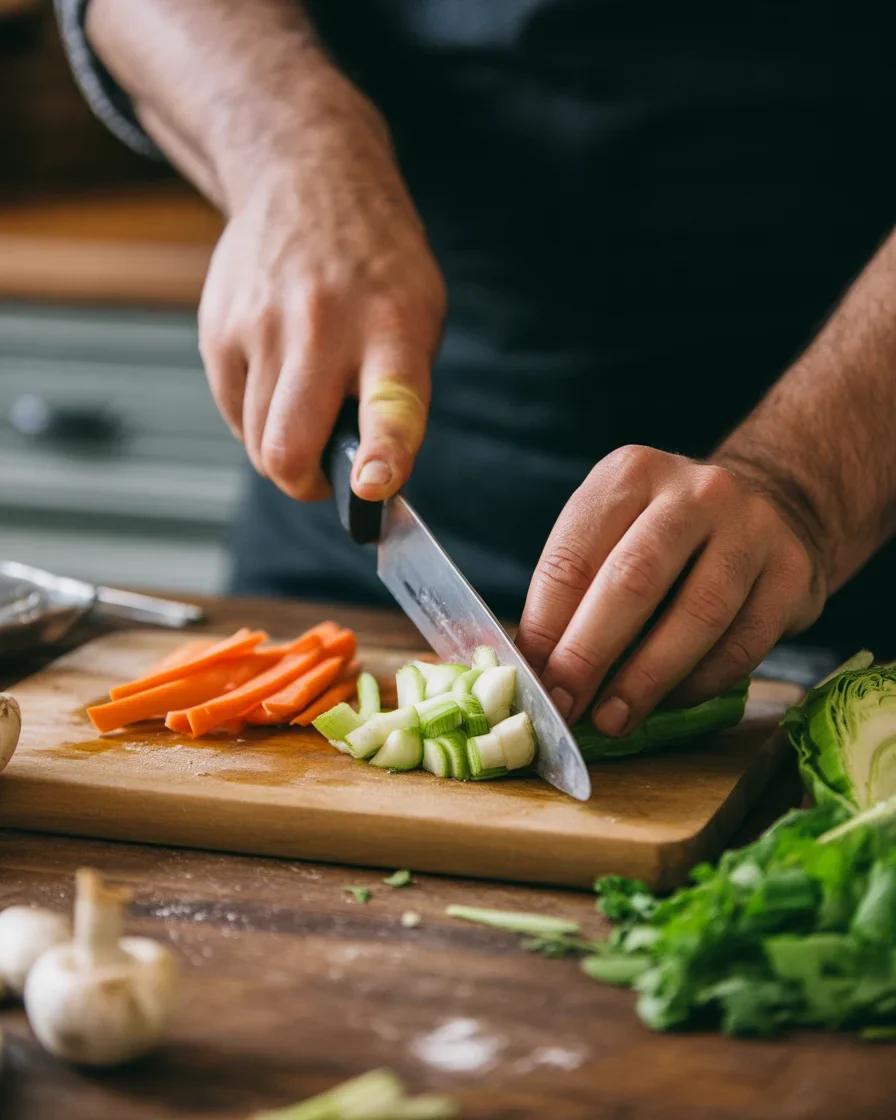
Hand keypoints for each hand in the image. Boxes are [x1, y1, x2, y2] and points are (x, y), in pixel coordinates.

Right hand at [197, 75, 445, 501]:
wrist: (308, 177)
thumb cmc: (376, 268)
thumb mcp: (419, 314)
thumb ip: (397, 393)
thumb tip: (366, 478)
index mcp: (392, 328)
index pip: (389, 403)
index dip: (383, 453)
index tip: (372, 486)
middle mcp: (324, 327)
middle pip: (288, 446)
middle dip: (304, 485)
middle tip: (324, 479)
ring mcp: (262, 325)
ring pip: (257, 440)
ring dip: (282, 450)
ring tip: (305, 415)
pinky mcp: (219, 327)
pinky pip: (232, 410)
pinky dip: (255, 417)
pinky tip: (277, 378)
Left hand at [517, 445, 826, 733]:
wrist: (769, 507)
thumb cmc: (667, 535)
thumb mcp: (613, 533)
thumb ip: (573, 591)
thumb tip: (534, 668)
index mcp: (631, 475)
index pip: (574, 557)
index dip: (547, 627)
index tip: (535, 681)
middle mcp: (695, 492)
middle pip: (633, 580)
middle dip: (590, 654)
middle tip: (567, 705)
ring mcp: (751, 529)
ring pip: (696, 615)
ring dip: (646, 679)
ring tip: (613, 718)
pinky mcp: (792, 573)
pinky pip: (742, 644)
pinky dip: (699, 682)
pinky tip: (668, 701)